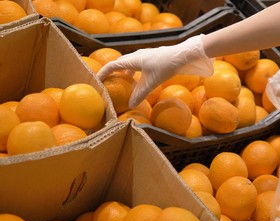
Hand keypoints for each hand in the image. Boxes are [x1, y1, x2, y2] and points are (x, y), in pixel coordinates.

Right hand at [97, 35, 213, 107]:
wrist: (181, 55)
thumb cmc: (165, 67)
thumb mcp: (152, 83)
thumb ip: (140, 94)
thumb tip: (130, 105)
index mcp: (132, 60)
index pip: (112, 65)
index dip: (103, 73)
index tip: (97, 81)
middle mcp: (136, 55)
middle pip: (119, 63)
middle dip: (112, 72)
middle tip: (108, 82)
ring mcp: (144, 55)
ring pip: (129, 63)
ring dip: (124, 71)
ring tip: (124, 81)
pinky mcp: (152, 57)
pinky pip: (138, 64)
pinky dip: (134, 71)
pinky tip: (140, 79)